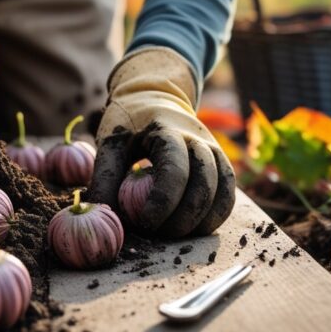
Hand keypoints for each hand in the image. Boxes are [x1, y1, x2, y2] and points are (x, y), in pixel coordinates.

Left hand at [88, 47, 235, 236]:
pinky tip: (195, 228)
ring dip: (201, 220)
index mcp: (167, 131)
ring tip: (174, 234)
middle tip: (157, 233)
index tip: (145, 222)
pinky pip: (229, 194)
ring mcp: (213, 150)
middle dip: (183, 216)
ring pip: (222, 190)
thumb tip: (101, 215)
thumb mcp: (110, 143)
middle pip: (204, 183)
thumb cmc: (128, 124)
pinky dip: (216, 215)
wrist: (154, 96)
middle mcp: (197, 139)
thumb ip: (104, 178)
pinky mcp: (220, 162)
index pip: (175, 168)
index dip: (163, 200)